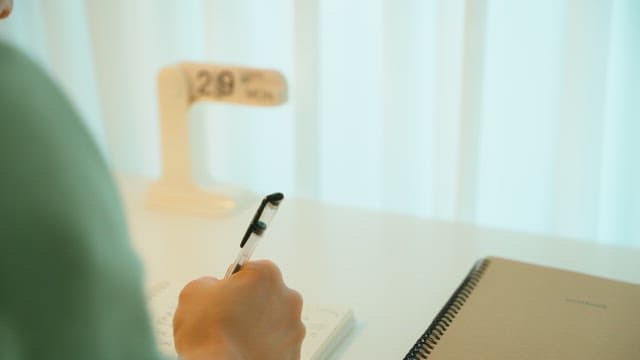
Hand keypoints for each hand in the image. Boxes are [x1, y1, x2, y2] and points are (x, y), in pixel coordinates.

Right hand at [173, 260, 304, 359]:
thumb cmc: (206, 333)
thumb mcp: (194, 291)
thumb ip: (211, 282)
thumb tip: (215, 290)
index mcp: (267, 275)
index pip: (251, 270)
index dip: (235, 284)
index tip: (226, 296)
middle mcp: (288, 298)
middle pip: (268, 295)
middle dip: (251, 305)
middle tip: (229, 320)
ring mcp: (295, 328)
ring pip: (275, 322)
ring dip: (260, 327)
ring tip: (236, 340)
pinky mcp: (294, 354)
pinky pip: (278, 345)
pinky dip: (265, 348)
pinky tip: (246, 351)